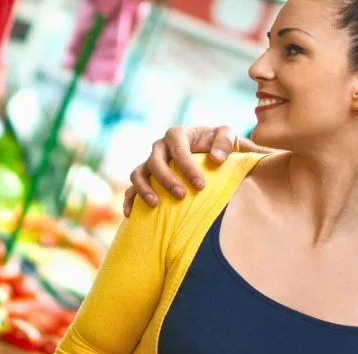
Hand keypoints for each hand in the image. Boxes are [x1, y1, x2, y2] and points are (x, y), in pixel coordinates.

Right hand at [123, 126, 268, 216]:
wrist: (210, 155)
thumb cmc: (219, 146)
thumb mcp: (228, 136)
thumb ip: (226, 142)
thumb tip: (216, 159)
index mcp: (177, 134)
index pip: (177, 147)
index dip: (186, 166)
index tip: (200, 185)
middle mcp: (159, 148)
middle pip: (154, 161)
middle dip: (166, 179)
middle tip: (181, 196)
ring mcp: (149, 164)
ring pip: (137, 174)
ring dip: (144, 189)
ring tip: (156, 205)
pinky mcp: (145, 179)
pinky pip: (130, 189)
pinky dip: (129, 200)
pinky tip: (130, 215)